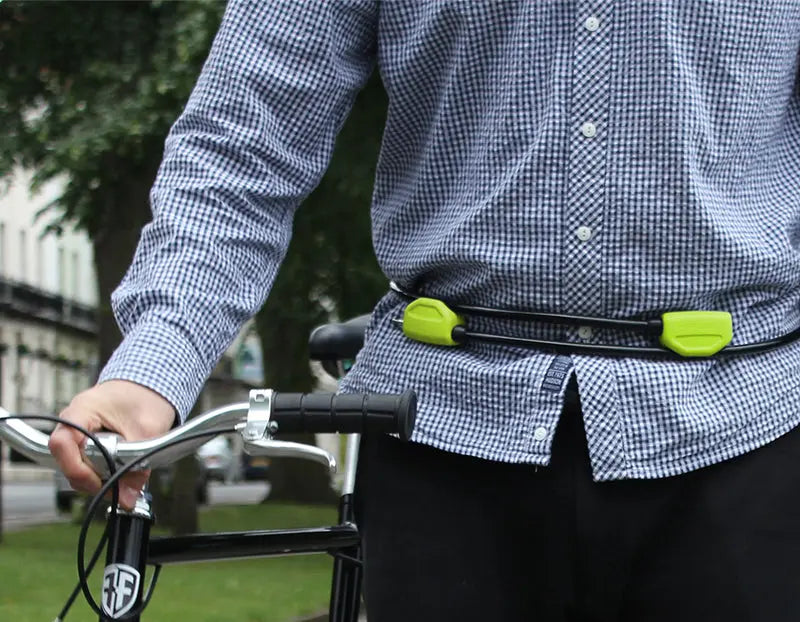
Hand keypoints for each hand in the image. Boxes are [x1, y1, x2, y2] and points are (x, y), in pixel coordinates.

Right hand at [49, 380, 175, 508]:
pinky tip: (123, 474)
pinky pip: (89, 464)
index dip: (77, 469)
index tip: (100, 482)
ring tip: (127, 480)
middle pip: (69, 461)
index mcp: (82, 410)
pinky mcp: (87, 443)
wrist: (151, 385)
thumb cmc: (146, 396)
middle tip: (122, 487)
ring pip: (79, 467)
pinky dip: (105, 472)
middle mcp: (73, 422)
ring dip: (102, 477)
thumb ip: (138, 463)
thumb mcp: (148, 429)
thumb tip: (129, 497)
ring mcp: (78, 433)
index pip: (62, 444)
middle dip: (95, 479)